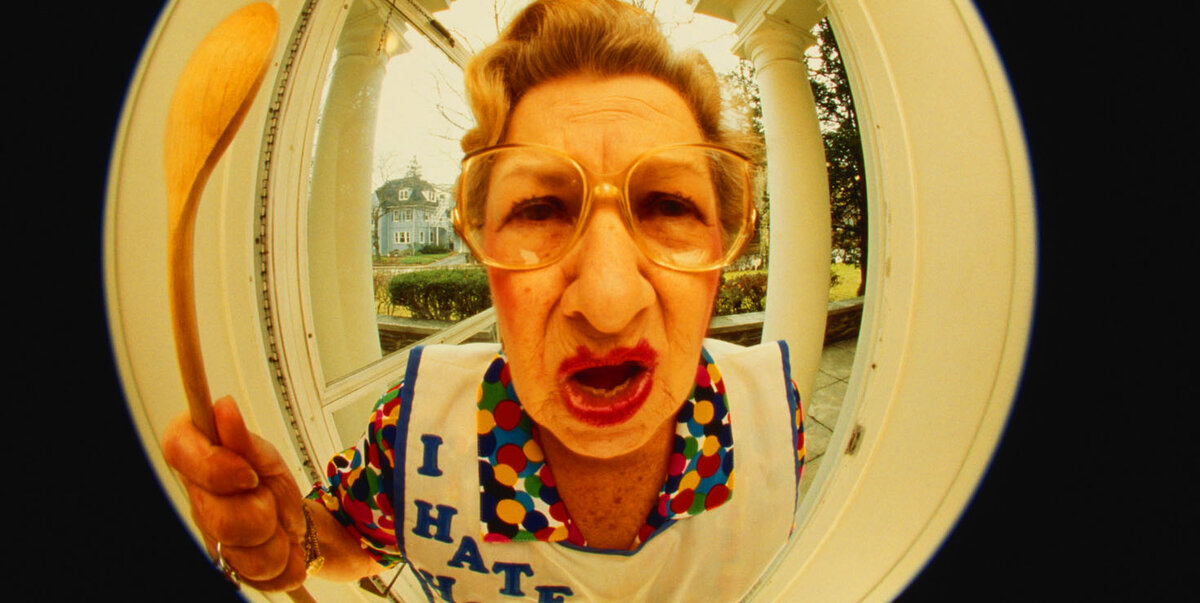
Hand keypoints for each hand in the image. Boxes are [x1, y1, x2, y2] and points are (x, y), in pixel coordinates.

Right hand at [163, 396, 309, 590]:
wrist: (298, 526)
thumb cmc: (274, 486)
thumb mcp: (267, 457)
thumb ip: (243, 439)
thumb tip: (222, 408)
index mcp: (198, 461)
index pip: (176, 448)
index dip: (211, 464)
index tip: (248, 474)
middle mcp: (196, 500)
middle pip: (217, 515)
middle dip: (259, 510)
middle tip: (268, 500)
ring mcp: (209, 537)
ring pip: (238, 548)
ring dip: (274, 539)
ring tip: (277, 526)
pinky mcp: (229, 569)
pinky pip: (256, 574)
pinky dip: (282, 563)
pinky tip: (283, 549)